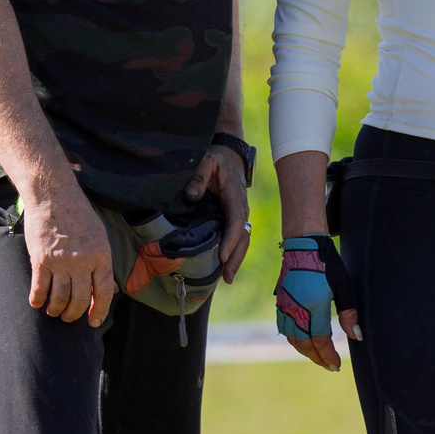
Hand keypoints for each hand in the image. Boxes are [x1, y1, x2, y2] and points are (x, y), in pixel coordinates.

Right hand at [22, 186, 115, 324]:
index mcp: (101, 256)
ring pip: (60, 298)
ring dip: (57, 310)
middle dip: (74, 314)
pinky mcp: (41, 260)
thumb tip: (109, 288)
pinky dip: (38, 299)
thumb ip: (102, 263)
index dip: (100, 311)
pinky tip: (37, 303)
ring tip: (54, 312)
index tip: (94, 322)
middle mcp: (82, 262)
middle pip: (80, 299)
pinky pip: (39, 288)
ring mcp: (61, 262)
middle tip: (69, 318)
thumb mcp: (100, 237)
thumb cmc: (79, 215)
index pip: (104, 292)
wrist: (54, 197)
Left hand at [187, 140, 252, 281]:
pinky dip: (233, 253)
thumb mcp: (206, 161)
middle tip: (227, 277)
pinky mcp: (233, 218)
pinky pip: (236, 237)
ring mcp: (238, 215)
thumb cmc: (217, 159)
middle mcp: (240, 209)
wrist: (229, 155)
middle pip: (243, 237)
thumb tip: (191, 197)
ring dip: (236, 259)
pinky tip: (225, 267)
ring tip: (227, 278)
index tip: (222, 257)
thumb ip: (199, 177)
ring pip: (242, 240)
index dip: (230, 240)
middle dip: (236, 258)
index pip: (235, 221)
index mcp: (235, 196)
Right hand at [277, 234, 362, 370]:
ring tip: (319, 357)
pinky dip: (294, 340)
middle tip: (330, 366)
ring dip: (306, 351)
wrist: (303, 246)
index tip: (336, 365)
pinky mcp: (280, 304)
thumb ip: (349, 314)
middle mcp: (296, 309)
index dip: (328, 355)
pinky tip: (303, 342)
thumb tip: (356, 337)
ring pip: (292, 339)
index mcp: (314, 306)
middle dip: (318, 358)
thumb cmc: (327, 265)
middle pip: (305, 344)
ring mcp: (285, 307)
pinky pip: (284, 329)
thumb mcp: (344, 288)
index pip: (320, 340)